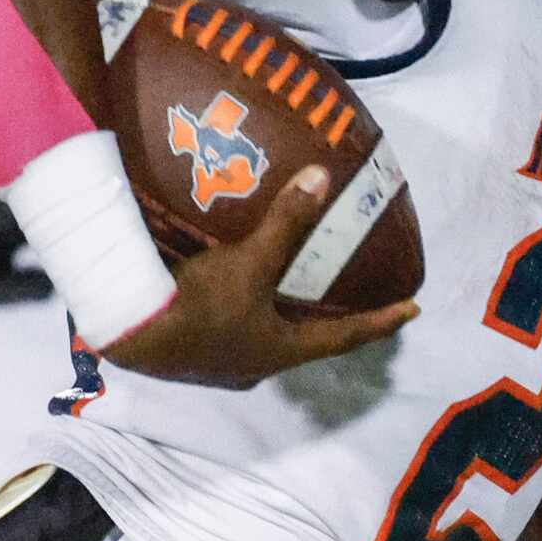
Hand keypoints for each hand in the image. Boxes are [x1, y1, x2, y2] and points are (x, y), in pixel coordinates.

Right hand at [105, 165, 417, 388]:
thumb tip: (323, 177)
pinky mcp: (191, 349)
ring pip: (264, 335)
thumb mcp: (247, 264)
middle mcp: (256, 363)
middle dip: (326, 318)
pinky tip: (230, 286)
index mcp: (281, 350)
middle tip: (348, 294)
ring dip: (279, 313)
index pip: (345, 336)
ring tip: (291, 286)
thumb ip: (285, 225)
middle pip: (305, 340)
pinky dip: (241, 307)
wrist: (128, 336)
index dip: (379, 322)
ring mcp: (221, 361)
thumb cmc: (198, 308)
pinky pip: (230, 327)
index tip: (412, 311)